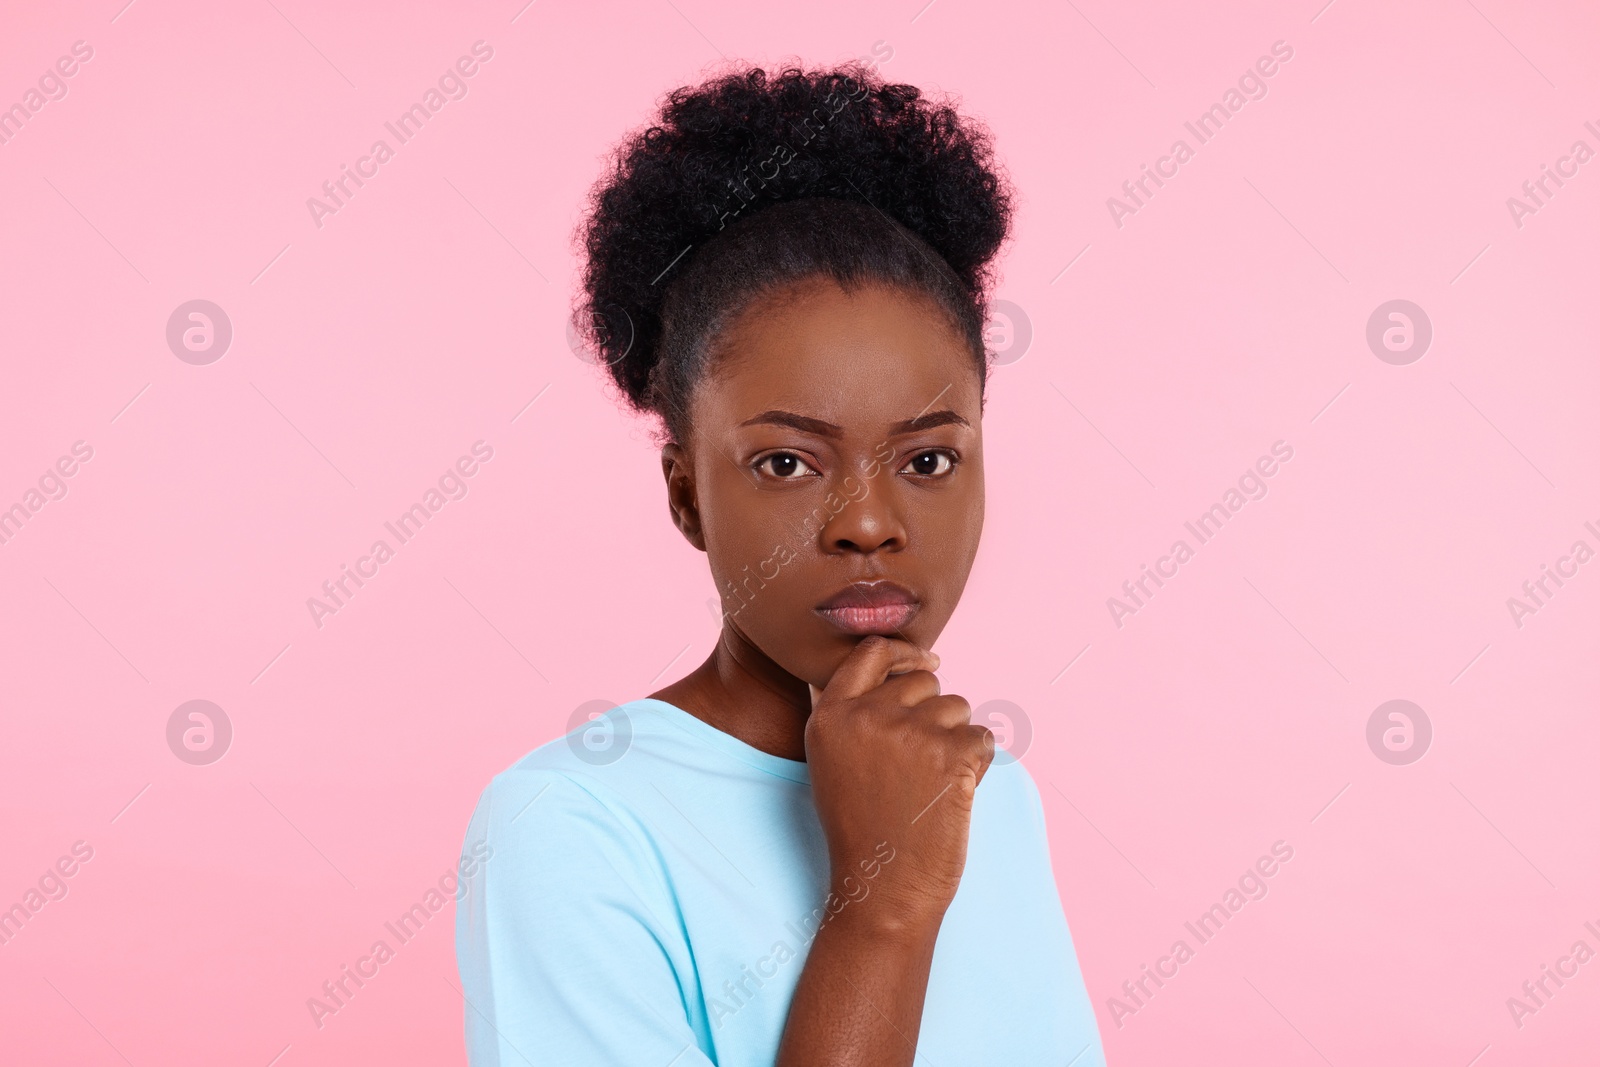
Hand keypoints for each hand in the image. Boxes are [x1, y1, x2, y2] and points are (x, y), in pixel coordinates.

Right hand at [803, 635, 994, 934]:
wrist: (885, 887)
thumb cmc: (863, 830)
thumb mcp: (832, 761)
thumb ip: (854, 713)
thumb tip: (905, 668)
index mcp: (831, 715)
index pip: (872, 651)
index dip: (905, 652)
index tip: (928, 660)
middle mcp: (866, 715)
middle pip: (924, 681)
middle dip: (933, 713)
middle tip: (920, 764)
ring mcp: (909, 732)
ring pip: (957, 707)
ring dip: (956, 738)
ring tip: (931, 784)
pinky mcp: (950, 753)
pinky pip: (982, 737)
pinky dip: (977, 763)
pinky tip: (953, 794)